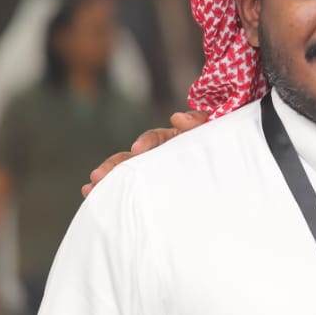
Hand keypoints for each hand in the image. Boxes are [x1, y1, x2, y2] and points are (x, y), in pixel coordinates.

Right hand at [82, 109, 207, 196]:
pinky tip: (92, 196)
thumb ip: (196, 121)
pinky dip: (112, 192)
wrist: (225, 172)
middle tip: (98, 175)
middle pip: (132, 158)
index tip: (137, 149)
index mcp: (172, 140)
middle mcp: (158, 155)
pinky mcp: (155, 189)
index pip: (155, 138)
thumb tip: (176, 117)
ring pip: (127, 175)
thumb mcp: (210, 131)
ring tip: (90, 189)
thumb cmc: (217, 147)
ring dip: (109, 180)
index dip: (146, 142)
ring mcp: (154, 172)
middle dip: (115, 165)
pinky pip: (132, 190)